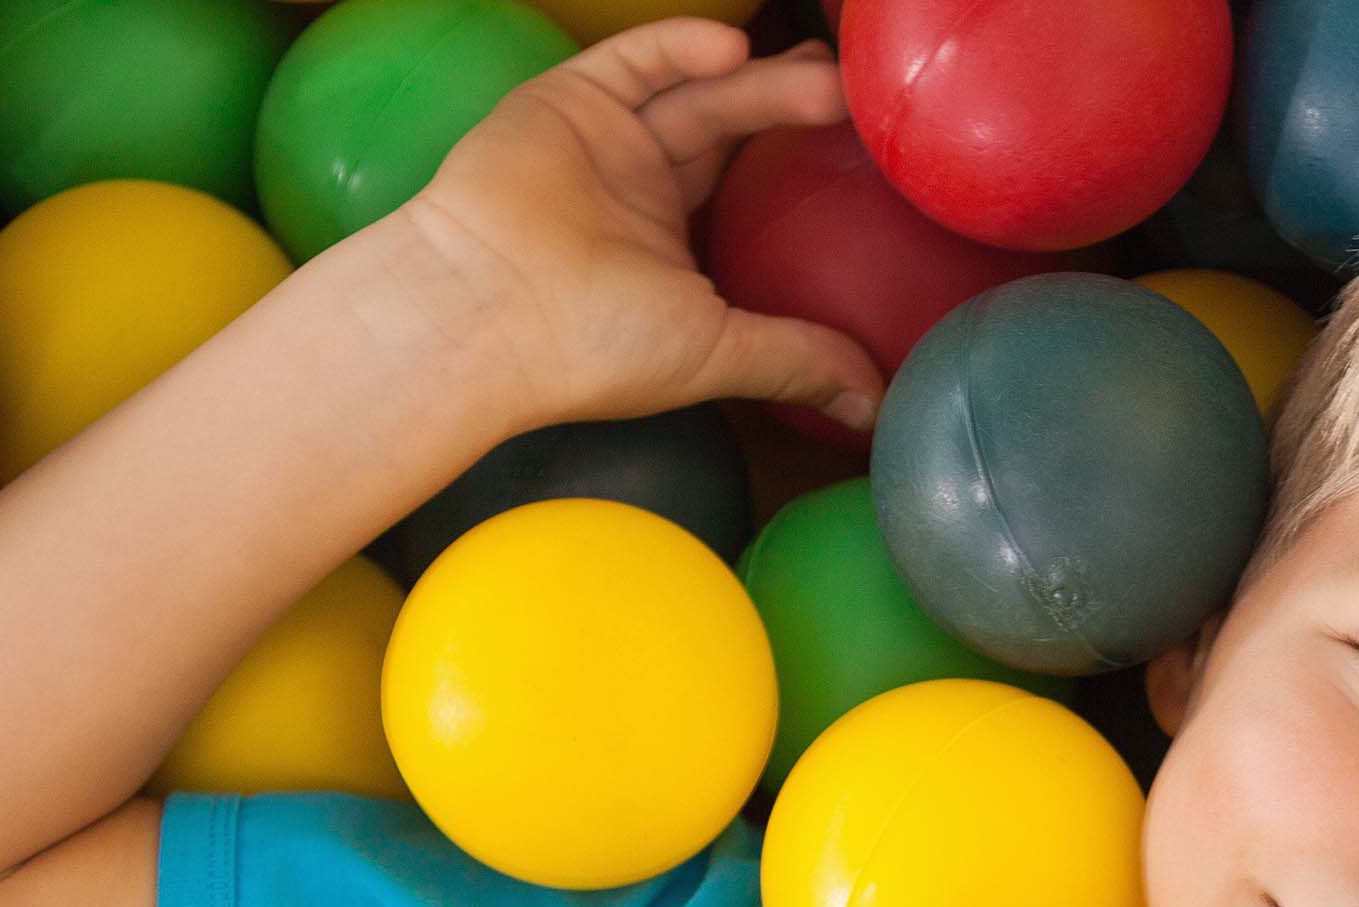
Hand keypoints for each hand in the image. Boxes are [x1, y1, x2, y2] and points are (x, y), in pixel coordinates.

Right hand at [388, 21, 884, 433]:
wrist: (484, 316)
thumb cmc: (593, 347)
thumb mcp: (716, 352)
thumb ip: (795, 362)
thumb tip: (875, 407)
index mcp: (666, 243)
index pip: (741, 186)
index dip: (794, 165)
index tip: (858, 156)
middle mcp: (633, 185)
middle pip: (726, 128)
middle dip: (790, 106)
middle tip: (851, 97)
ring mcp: (599, 140)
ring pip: (693, 93)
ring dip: (760, 82)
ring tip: (825, 80)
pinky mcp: (565, 101)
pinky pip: (636, 61)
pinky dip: (684, 47)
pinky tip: (736, 52)